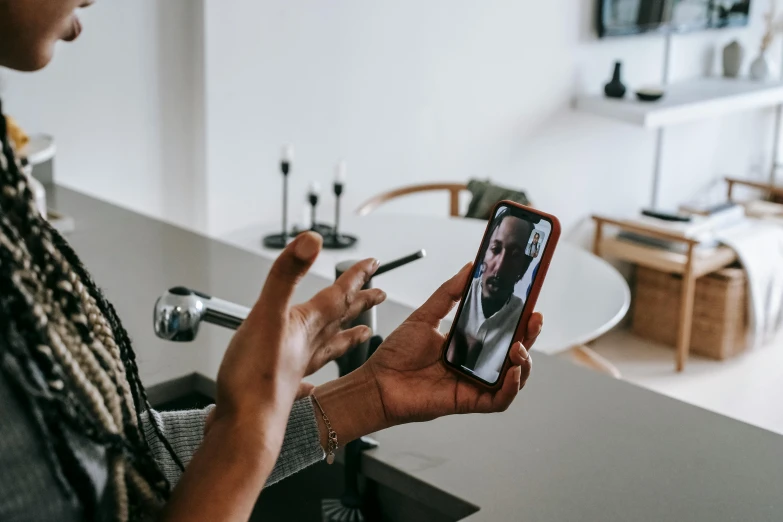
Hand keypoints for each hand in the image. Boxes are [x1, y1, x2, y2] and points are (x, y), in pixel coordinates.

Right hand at [210, 232, 385, 433]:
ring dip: (347, 336)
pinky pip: (307, 378)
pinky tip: (313, 383)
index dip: (356, 276)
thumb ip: (286, 274)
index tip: (373, 264)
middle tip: (380, 292)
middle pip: (342, 318)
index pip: (339, 294)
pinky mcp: (283, 388)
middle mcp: (307, 345)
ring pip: (330, 347)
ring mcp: (297, 368)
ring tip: (362, 333)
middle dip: (361, 302)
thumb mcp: (267, 312)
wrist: (246, 426)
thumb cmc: (255, 377)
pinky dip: (314, 376)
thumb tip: (311, 241)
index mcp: (306, 325)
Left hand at [365, 263, 540, 424]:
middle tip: (535, 319)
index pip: (502, 332)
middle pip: (514, 353)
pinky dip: (511, 388)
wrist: (377, 382)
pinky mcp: (469, 402)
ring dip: (524, 362)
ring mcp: (474, 384)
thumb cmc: (396, 354)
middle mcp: (474, 365)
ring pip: (514, 378)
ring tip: (519, 347)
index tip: (530, 304)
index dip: (520, 321)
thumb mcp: (425, 315)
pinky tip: (512, 372)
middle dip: (530, 337)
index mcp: (467, 344)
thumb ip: (448, 293)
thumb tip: (469, 268)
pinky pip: (499, 400)